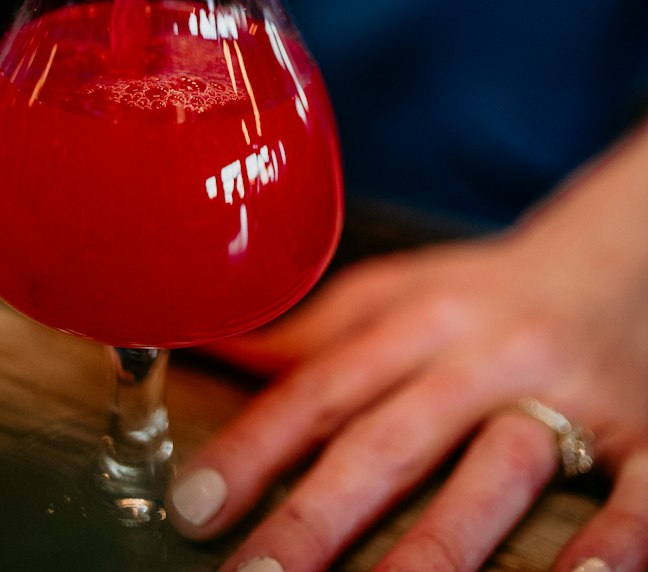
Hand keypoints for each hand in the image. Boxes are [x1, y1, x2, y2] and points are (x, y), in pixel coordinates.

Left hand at [166, 126, 647, 571]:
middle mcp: (485, 355)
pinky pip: (635, 493)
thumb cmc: (493, 289)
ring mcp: (566, 395)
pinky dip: (610, 540)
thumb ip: (319, 332)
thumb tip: (216, 350)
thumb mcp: (404, 289)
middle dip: (320, 514)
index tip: (194, 505)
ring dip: (442, 543)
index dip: (255, 445)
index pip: (323, 386)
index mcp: (420, 318)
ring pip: (499, 468)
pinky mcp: (643, 433)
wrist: (625, 254)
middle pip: (392, 439)